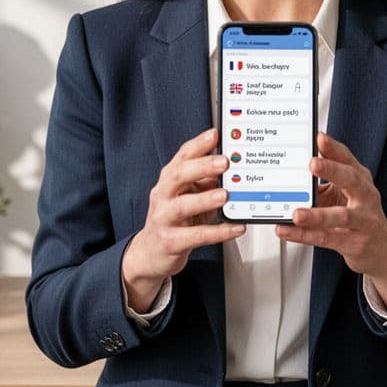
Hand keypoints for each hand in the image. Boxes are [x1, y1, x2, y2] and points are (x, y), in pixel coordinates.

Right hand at [121, 127, 244, 311]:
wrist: (152, 252)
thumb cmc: (175, 220)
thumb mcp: (189, 196)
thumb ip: (206, 180)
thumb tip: (231, 167)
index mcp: (170, 180)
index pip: (182, 156)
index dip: (198, 144)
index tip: (215, 134)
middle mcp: (163, 195)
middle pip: (178, 175)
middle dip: (201, 167)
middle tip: (224, 162)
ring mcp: (163, 218)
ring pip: (182, 206)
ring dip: (205, 199)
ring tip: (225, 195)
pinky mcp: (170, 241)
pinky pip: (195, 236)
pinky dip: (217, 232)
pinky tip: (235, 228)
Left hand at [276, 132, 386, 309]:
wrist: (382, 248)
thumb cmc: (360, 214)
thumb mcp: (346, 191)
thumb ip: (326, 177)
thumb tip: (297, 163)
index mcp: (360, 179)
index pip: (347, 158)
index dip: (334, 147)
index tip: (319, 138)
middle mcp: (364, 196)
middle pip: (351, 180)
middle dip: (332, 170)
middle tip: (313, 164)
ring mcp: (362, 220)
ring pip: (341, 216)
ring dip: (317, 215)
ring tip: (297, 214)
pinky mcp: (354, 242)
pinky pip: (327, 238)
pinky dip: (305, 235)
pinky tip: (288, 230)